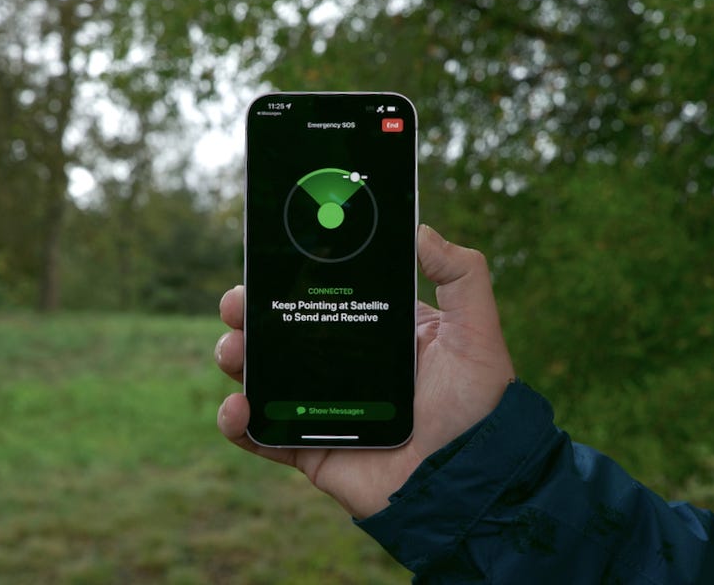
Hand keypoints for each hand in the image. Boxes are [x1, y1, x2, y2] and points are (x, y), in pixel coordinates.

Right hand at [214, 224, 514, 517]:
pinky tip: (238, 407)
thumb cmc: (480, 408)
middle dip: (249, 312)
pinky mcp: (310, 449)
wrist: (469, 483)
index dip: (290, 277)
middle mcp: (344, 366)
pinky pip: (261, 435)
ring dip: (236, 357)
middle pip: (281, 330)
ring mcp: (321, 408)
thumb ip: (461, 275)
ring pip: (262, 375)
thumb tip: (420, 229)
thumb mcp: (477, 332)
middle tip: (237, 304)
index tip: (268, 259)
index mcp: (376, 332)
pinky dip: (237, 421)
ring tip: (233, 351)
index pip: (324, 295)